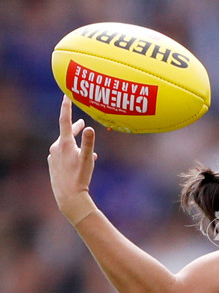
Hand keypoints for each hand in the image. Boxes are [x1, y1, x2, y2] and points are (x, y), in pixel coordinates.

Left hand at [47, 96, 97, 224]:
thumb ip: (89, 143)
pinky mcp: (54, 165)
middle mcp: (56, 148)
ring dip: (76, 143)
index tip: (66, 95)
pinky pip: (64, 155)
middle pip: (66, 133)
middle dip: (75, 128)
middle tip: (82, 122)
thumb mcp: (87, 159)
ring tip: (87, 146)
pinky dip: (73, 154)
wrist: (68, 197)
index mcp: (64, 143)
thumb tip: (90, 128)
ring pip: (66, 145)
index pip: (64, 120)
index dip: (66, 107)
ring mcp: (54, 157)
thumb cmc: (79, 177)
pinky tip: (81, 160)